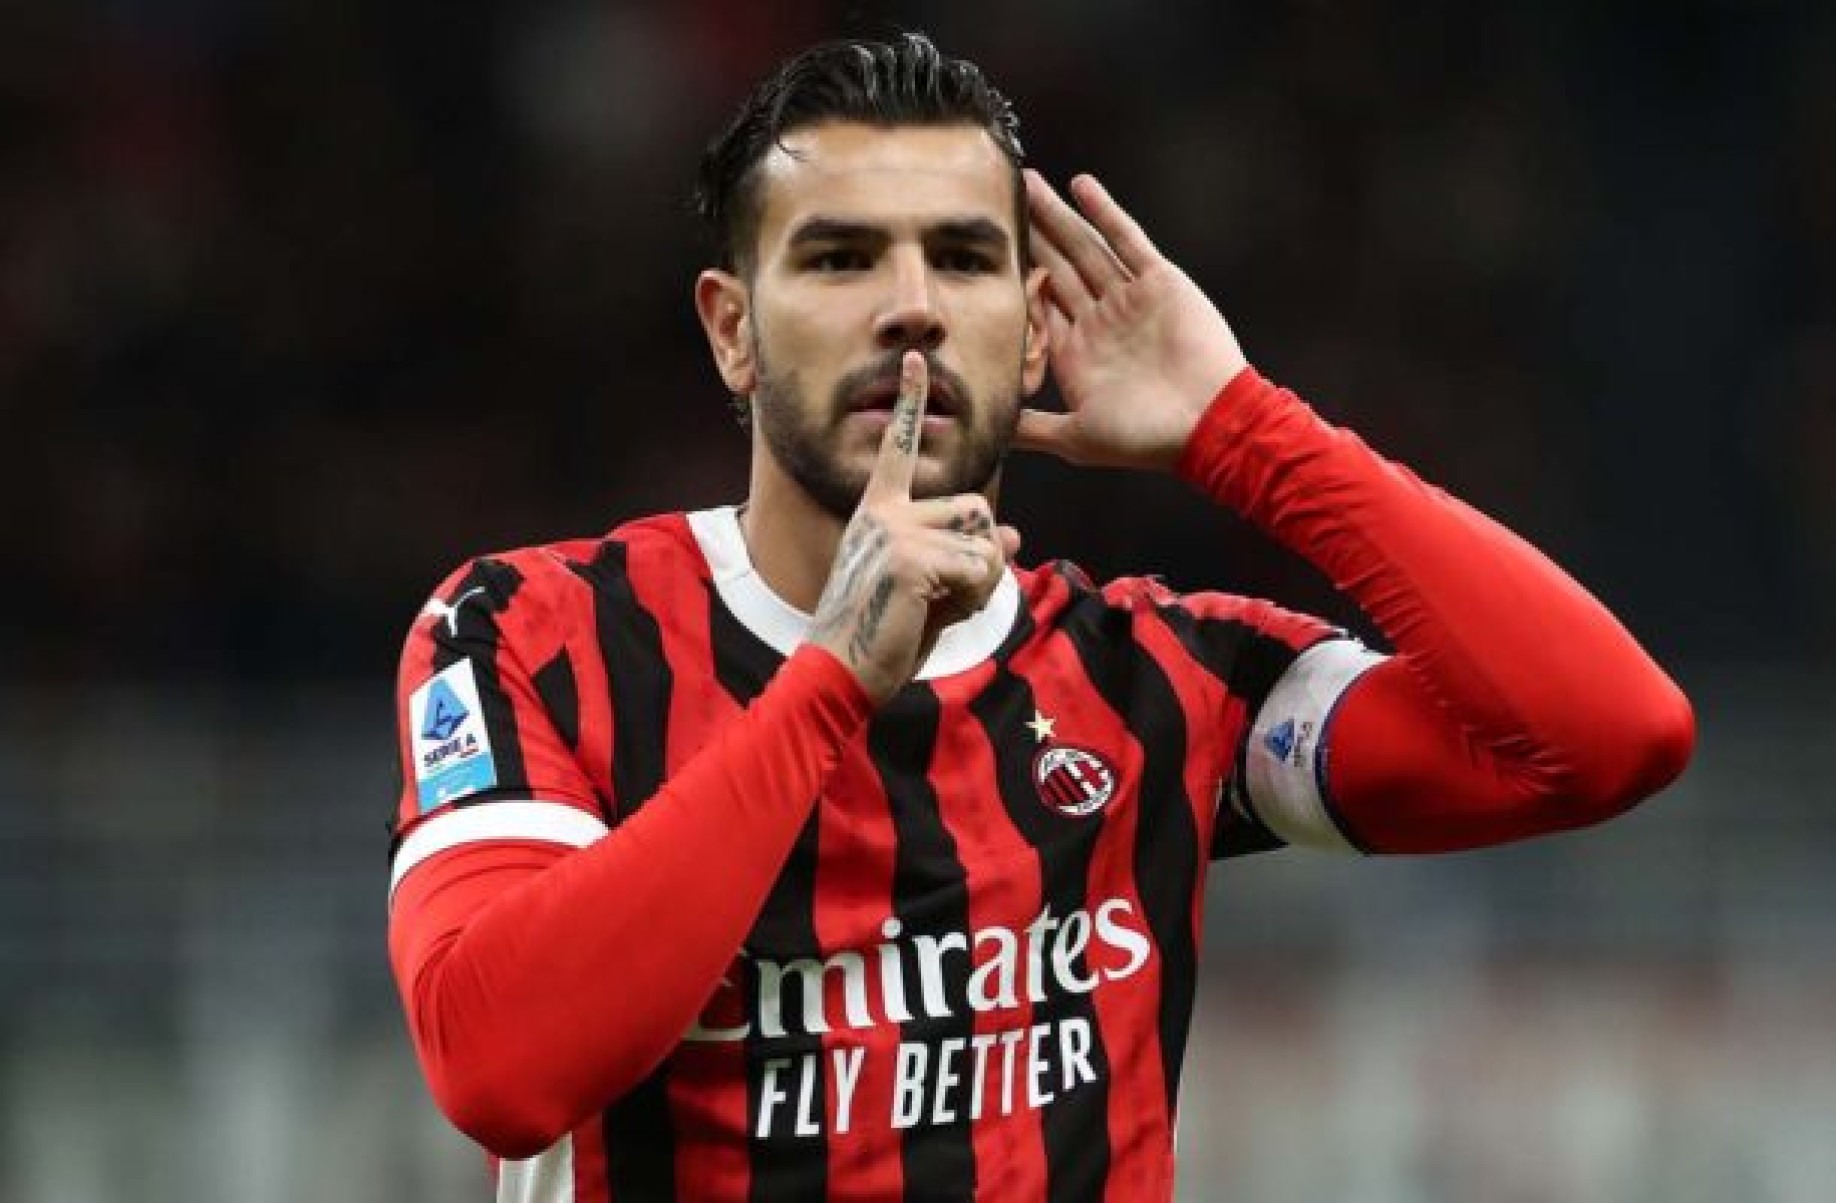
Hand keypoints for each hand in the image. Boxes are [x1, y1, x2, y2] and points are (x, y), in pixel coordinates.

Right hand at [806, 352, 1020, 703]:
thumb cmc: (884, 633)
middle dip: (982, 556)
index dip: (911, 401)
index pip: (898, 448)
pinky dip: (973, 599)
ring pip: (984, 538)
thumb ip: (967, 557)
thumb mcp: (933, 588)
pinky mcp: (911, 559)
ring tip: (939, 606)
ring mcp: (896, 532)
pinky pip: (979, 569)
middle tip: (947, 595)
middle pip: (975, 508)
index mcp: (879, 511)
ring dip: (980, 581)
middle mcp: (885, 512)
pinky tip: (933, 614)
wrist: (843, 668)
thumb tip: (1015, 535)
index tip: (918, 359)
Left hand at [1018, 170, 1249, 470]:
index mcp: (1078, 353)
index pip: (1036, 305)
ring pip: (1084, 246)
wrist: (1210, 424)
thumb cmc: (1145, 439)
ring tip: (1028, 182)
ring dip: (1057, 215)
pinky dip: (1103, 211)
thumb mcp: (1077, 437)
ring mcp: (1129, 298)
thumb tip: (990, 433)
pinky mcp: (1158, 281)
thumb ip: (1033, 428)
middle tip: (999, 196)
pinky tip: (1079, 185)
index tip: (982, 251)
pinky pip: (1125, 238)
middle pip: (1056, 266)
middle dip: (1029, 233)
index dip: (1011, 277)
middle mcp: (1100, 320)